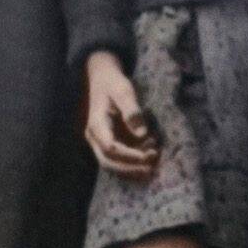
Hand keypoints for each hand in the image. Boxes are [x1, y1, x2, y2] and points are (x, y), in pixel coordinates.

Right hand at [80, 51, 162, 179]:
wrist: (102, 78)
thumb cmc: (113, 83)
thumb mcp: (123, 90)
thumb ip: (132, 111)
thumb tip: (142, 133)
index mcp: (97, 125)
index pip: (110, 148)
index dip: (129, 155)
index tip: (148, 154)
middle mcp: (95, 137)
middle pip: (108, 162)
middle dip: (130, 168)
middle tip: (151, 167)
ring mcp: (100, 142)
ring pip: (112, 165)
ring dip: (132, 168)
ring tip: (153, 163)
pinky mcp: (108, 142)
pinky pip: (118, 159)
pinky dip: (132, 162)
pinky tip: (149, 154)